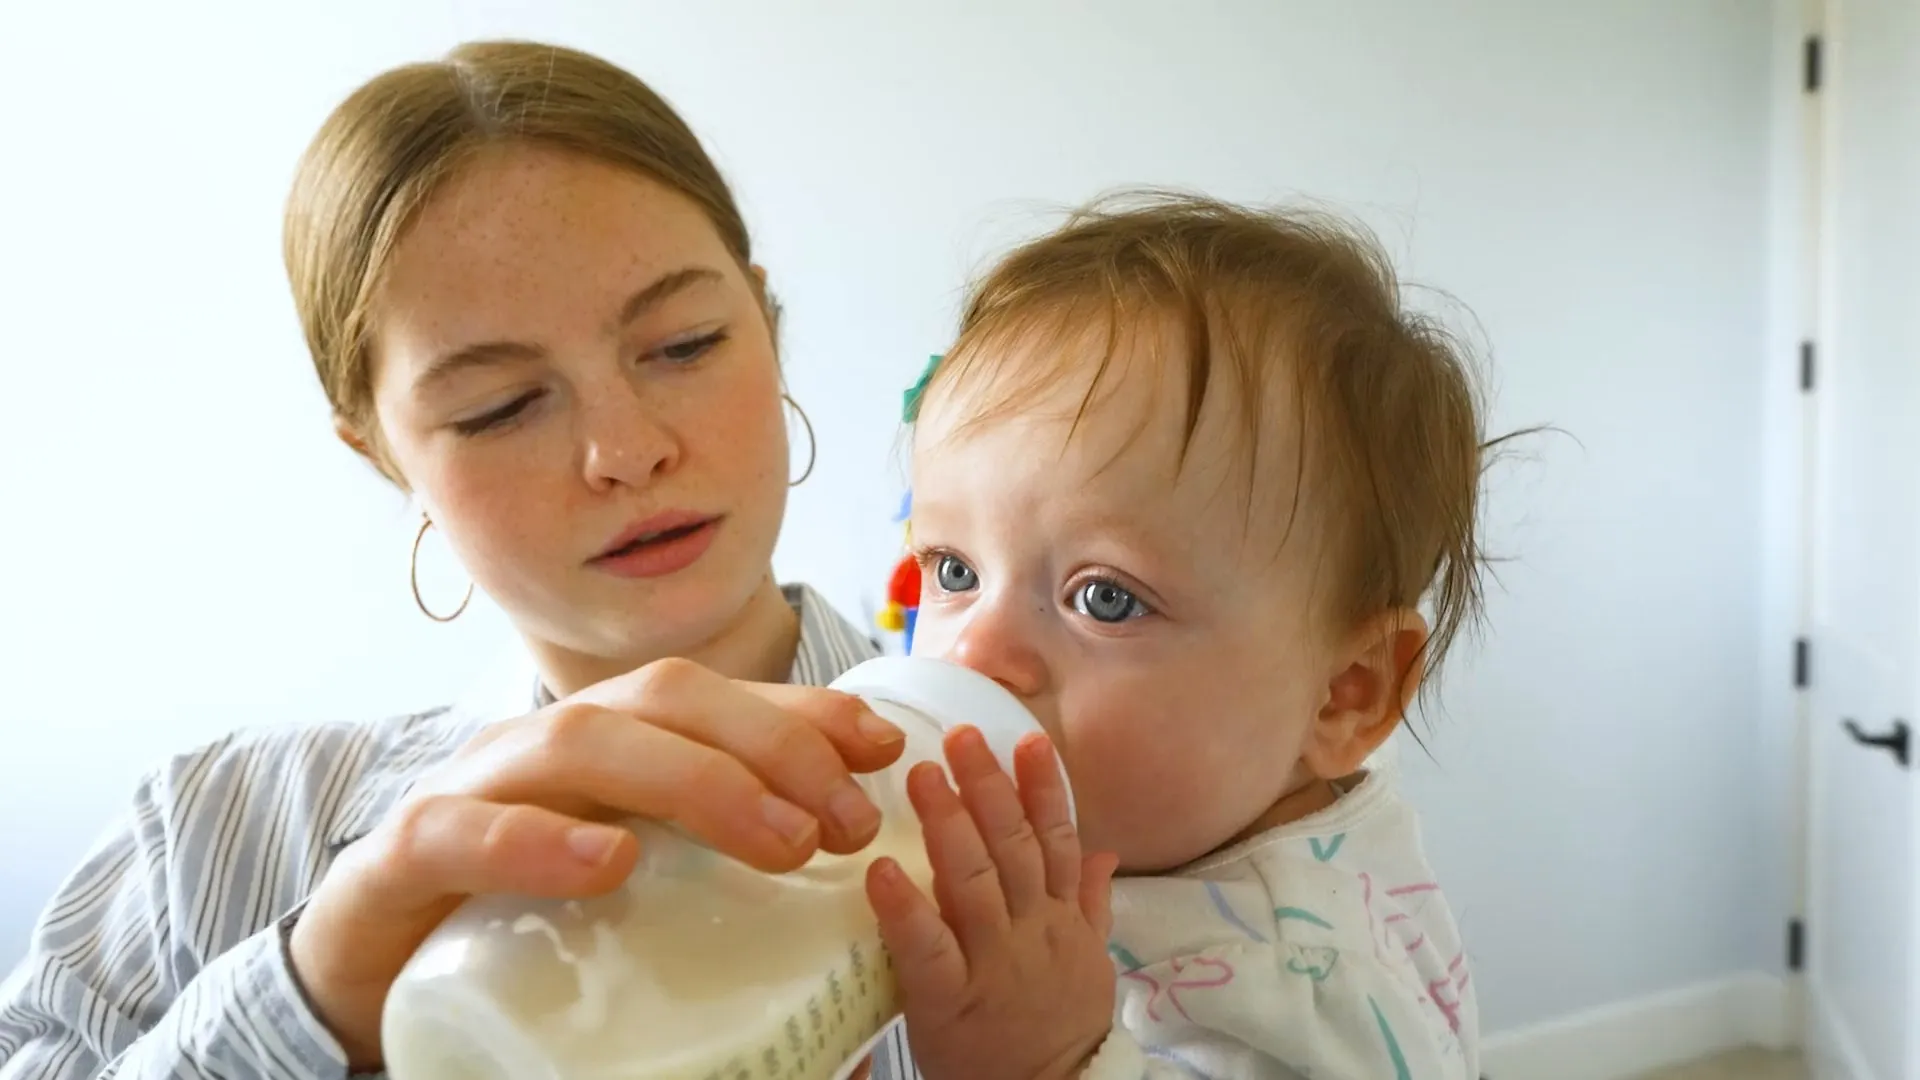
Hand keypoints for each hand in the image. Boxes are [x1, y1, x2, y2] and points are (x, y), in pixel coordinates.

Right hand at [290, 657, 905, 1068]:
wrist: (369, 973)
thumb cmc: (522, 928)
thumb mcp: (639, 896)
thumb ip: (720, 894)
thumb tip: (856, 955)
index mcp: (607, 747)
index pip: (716, 700)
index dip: (803, 711)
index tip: (886, 749)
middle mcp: (543, 747)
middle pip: (663, 701)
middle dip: (770, 745)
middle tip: (845, 825)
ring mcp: (470, 788)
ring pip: (577, 742)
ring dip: (692, 781)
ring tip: (779, 843)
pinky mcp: (403, 856)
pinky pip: (460, 830)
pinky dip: (537, 839)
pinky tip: (608, 861)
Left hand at [865, 726, 1118, 1079]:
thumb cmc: (1057, 1026)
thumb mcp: (1088, 962)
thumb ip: (1089, 900)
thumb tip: (1103, 848)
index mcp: (1059, 918)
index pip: (1056, 839)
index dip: (1043, 788)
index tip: (1028, 738)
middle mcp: (1031, 930)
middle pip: (1012, 847)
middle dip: (988, 786)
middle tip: (960, 735)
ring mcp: (993, 964)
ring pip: (974, 883)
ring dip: (948, 824)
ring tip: (920, 776)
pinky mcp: (950, 1000)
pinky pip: (928, 950)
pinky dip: (905, 908)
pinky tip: (881, 870)